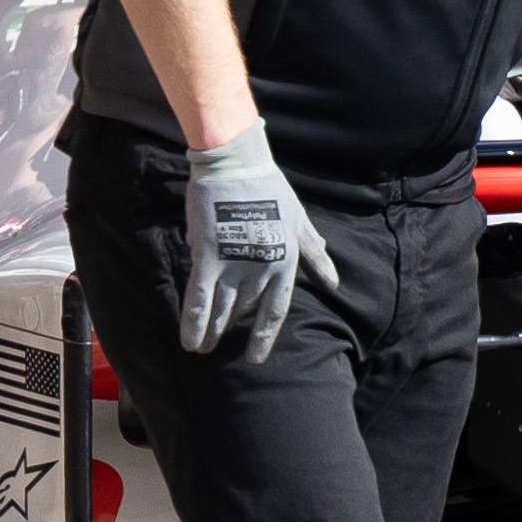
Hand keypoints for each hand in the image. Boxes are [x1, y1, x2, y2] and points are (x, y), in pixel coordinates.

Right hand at [174, 125, 336, 359]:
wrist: (237, 164)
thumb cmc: (270, 189)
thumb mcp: (299, 222)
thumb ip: (314, 254)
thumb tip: (333, 282)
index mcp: (284, 261)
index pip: (275, 309)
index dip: (264, 336)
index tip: (255, 357)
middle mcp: (262, 268)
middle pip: (244, 310)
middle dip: (231, 330)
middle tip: (219, 346)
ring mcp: (235, 263)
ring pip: (222, 309)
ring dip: (211, 332)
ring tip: (202, 350)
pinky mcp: (208, 255)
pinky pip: (200, 296)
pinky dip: (193, 321)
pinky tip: (189, 342)